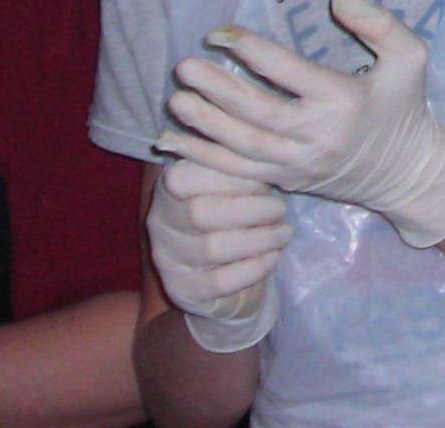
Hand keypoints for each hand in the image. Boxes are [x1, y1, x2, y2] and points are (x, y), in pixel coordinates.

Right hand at [149, 156, 292, 352]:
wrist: (221, 277)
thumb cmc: (232, 214)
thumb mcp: (233, 185)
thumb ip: (240, 168)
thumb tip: (266, 154)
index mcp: (170, 186)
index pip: (187, 176)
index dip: (228, 176)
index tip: (264, 176)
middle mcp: (160, 221)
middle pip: (201, 213)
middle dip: (250, 210)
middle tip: (280, 209)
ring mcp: (167, 258)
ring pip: (212, 248)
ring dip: (258, 239)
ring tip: (285, 232)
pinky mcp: (182, 290)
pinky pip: (219, 281)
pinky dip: (253, 268)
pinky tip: (273, 256)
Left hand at [157, 0, 444, 248]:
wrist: (405, 171)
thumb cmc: (403, 105)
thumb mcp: (410, 57)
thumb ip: (379, 24)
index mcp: (343, 100)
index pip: (290, 73)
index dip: (253, 52)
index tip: (220, 33)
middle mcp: (317, 135)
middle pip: (259, 113)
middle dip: (219, 90)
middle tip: (184, 66)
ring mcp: (298, 163)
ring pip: (244, 147)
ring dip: (206, 125)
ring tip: (177, 99)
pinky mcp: (285, 181)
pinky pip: (238, 172)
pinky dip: (203, 158)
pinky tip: (172, 142)